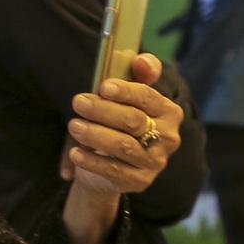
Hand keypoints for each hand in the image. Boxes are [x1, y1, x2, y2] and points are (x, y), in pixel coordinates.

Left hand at [62, 52, 185, 243]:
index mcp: (169, 112)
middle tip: (78, 102)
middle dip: (104, 111)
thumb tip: (141, 61)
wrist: (114, 162)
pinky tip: (75, 152)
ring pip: (124, 146)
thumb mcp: (128, 96)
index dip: (126, 91)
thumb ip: (138, 73)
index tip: (103, 86)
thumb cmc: (121, 121)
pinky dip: (92, 161)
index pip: (148, 98)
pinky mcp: (139, 181)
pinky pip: (114, 171)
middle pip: (134, 121)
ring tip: (74, 125)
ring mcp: (155, 162)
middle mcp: (168, 138)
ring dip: (96, 135)